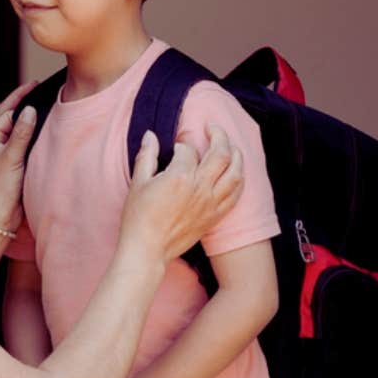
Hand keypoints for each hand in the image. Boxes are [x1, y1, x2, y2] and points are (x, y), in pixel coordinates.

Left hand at [0, 81, 38, 230]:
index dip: (20, 98)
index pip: (5, 111)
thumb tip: (29, 109)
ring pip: (14, 130)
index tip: (34, 85)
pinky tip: (40, 131)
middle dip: (21, 102)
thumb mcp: (11, 157)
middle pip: (8, 117)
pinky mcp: (9, 165)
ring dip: (26, 118)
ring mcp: (0, 154)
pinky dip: (29, 134)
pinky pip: (20, 143)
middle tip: (36, 87)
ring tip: (41, 104)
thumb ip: (21, 132)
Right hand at [119, 125, 243, 263]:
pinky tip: (236, 173)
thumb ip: (147, 156)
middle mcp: (200, 188)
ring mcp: (210, 204)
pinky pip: (235, 195)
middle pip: (221, 153)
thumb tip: (151, 135)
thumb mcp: (138, 183)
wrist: (147, 250)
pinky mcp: (214, 217)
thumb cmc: (138, 218)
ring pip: (236, 173)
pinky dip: (239, 180)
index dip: (183, 143)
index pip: (189, 150)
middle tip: (213, 127)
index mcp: (179, 177)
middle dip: (219, 135)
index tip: (177, 144)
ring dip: (237, 155)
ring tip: (231, 146)